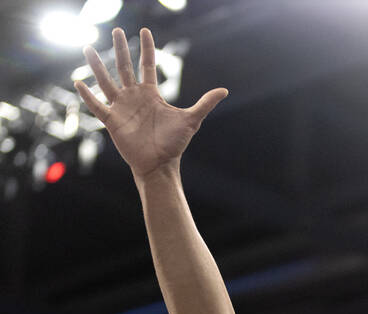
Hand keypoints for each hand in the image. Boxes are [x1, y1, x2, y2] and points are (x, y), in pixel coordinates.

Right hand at [74, 28, 225, 179]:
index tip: (144, 31)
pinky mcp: (112, 121)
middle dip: (121, 48)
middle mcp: (134, 97)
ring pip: (106, 81)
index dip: (146, 48)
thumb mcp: (191, 119)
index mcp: (151, 94)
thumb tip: (224, 90)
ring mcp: (121, 107)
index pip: (147, 65)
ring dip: (97, 65)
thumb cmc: (175, 143)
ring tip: (87, 47)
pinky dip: (87, 95)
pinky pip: (96, 105)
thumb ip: (205, 103)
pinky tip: (77, 82)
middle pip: (124, 67)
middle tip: (116, 29)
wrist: (160, 164)